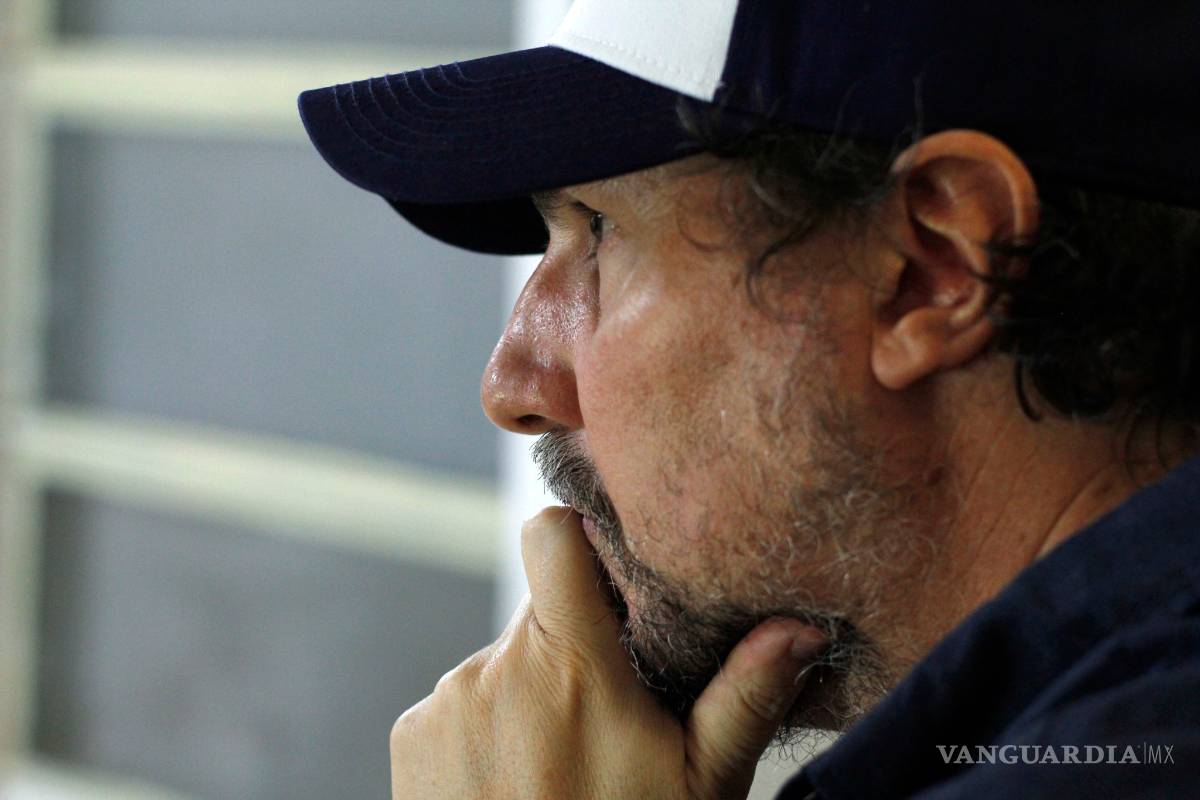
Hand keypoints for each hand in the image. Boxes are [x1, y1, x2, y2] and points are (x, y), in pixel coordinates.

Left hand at [390, 507, 825, 798]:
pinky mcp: (412, 732)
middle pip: (540, 612)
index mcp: (570, 664)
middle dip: (574, 642)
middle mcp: (496, 668)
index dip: (579, 537)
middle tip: (607, 711)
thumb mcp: (699, 783)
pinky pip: (460, 701)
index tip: (610, 575)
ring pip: (503, 661)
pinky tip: (515, 781)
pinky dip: (488, 726)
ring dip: (531, 692)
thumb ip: (744, 695)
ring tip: (560, 762)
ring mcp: (447, 700)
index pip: (552, 534)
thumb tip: (800, 627)